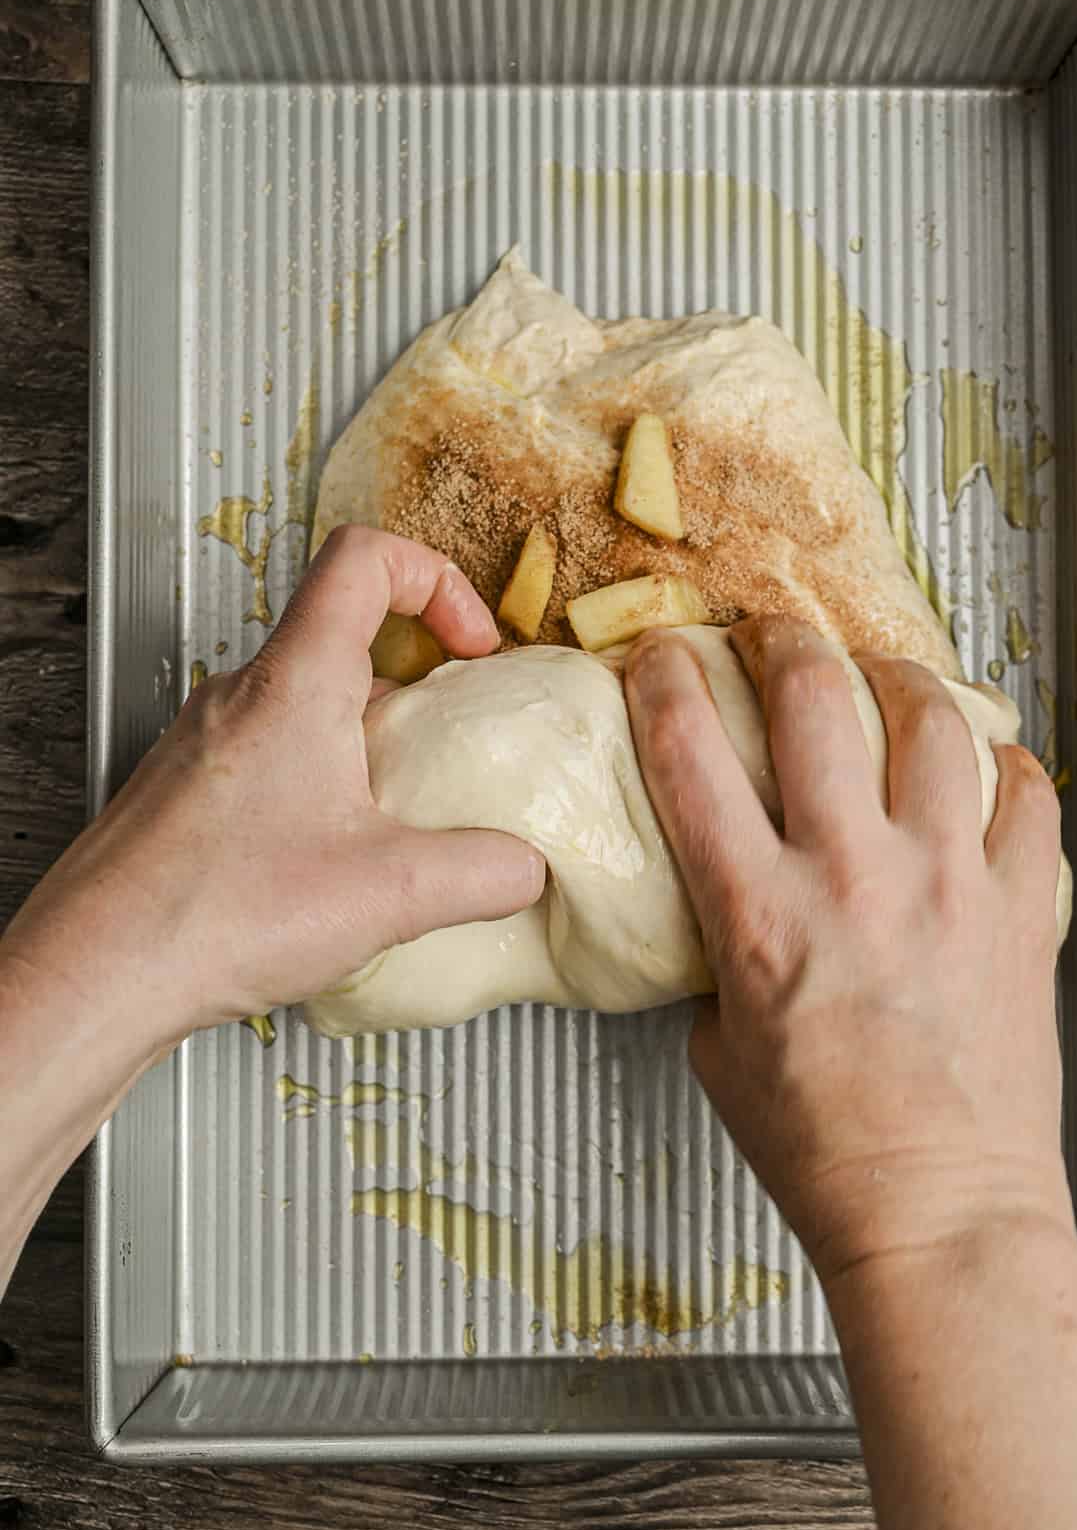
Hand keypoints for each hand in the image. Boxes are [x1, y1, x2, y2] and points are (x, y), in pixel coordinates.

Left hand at [1, 525, 545, 1049]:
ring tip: (398, 813)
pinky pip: (270, 755)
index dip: (436, 579)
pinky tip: (335, 861)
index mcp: (297, 681)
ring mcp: (206, 741)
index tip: (471, 647)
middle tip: (450, 740)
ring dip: (366, 739)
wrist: (97, 971)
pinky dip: (320, 783)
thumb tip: (525, 866)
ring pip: (305, 701)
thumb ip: (482, 872)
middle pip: (341, 633)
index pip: (364, 558)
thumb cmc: (217, 911)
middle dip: (414, 680)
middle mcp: (242, 693)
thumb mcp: (391, 893)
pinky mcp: (187, 791)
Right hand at [623, 614, 1072, 1286]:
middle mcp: (852, 876)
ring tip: (884, 674)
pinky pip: (1024, 796)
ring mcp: (945, 883)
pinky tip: (984, 761)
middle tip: (772, 634)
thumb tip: (730, 920)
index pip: (690, 755)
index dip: (664, 682)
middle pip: (813, 700)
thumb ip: (720, 963)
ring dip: (897, 678)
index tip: (660, 657)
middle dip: (782, 641)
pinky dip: (1002, 763)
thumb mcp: (722, 1052)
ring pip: (928, 721)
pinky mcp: (1017, 907)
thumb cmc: (825, 1151)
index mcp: (760, 914)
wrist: (939, 1209)